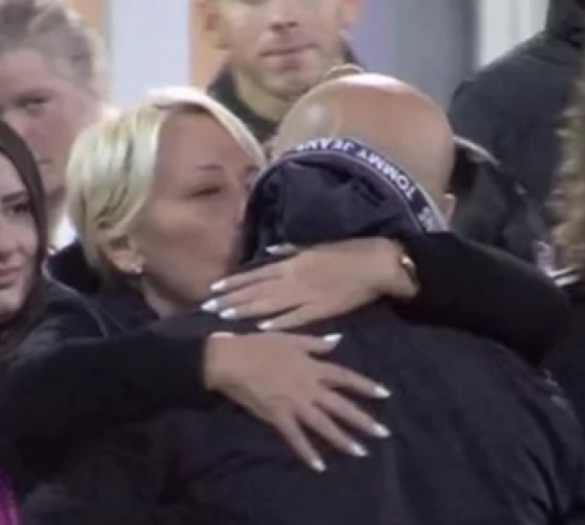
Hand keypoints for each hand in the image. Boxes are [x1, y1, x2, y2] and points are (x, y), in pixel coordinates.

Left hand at [202, 238, 416, 329]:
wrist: (376, 264)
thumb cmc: (347, 252)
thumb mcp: (315, 246)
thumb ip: (290, 251)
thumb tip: (267, 252)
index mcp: (293, 262)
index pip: (256, 273)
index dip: (234, 282)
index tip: (214, 288)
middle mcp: (294, 277)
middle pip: (256, 290)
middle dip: (232, 300)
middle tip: (208, 308)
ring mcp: (307, 294)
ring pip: (270, 304)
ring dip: (247, 311)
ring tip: (225, 318)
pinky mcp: (322, 309)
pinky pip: (297, 318)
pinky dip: (280, 323)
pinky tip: (262, 329)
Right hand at [203, 331, 391, 471]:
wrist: (231, 359)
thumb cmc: (259, 345)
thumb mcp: (291, 338)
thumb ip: (316, 343)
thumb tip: (338, 340)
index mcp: (312, 367)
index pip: (345, 378)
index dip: (365, 386)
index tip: (385, 394)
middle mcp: (308, 387)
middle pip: (340, 406)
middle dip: (362, 420)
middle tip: (382, 433)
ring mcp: (294, 404)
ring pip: (323, 424)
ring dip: (342, 439)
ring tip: (359, 452)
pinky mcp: (277, 417)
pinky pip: (295, 438)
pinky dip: (307, 452)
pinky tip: (319, 466)